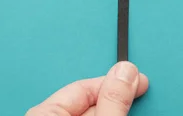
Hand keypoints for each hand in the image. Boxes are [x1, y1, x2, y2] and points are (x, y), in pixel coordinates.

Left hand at [26, 62, 148, 115]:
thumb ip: (112, 101)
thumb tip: (125, 72)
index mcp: (43, 113)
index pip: (82, 87)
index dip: (113, 81)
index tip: (137, 79)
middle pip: (87, 103)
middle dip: (115, 97)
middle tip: (140, 92)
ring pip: (89, 115)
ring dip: (111, 110)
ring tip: (133, 108)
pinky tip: (119, 115)